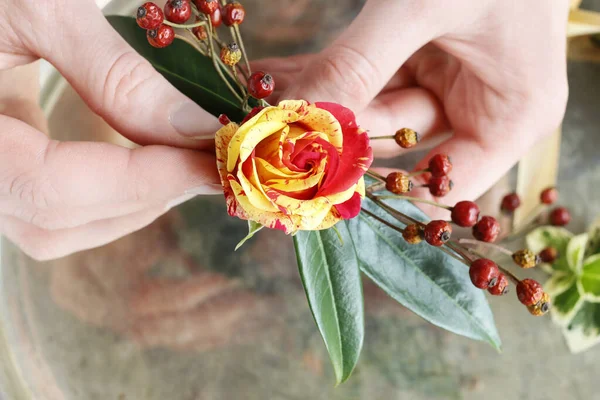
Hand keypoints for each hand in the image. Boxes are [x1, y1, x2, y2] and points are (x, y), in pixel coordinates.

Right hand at [0, 0, 222, 259]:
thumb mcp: (41, 7)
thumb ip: (115, 72)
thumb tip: (198, 129)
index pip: (48, 187)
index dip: (139, 183)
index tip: (210, 165)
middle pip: (56, 219)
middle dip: (145, 196)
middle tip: (212, 165)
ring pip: (57, 222)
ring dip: (133, 200)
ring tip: (190, 164)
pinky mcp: (3, 157)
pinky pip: (56, 199)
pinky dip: (112, 187)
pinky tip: (153, 159)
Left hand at [257, 0, 568, 208]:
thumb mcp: (422, 6)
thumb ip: (357, 66)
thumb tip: (293, 121)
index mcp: (511, 117)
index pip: (442, 186)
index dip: (382, 189)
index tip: (317, 180)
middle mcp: (481, 106)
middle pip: (396, 141)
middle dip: (334, 131)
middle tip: (273, 128)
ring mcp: (449, 78)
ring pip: (373, 107)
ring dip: (321, 99)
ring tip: (263, 94)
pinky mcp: (423, 52)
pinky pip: (370, 74)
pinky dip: (330, 72)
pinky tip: (280, 74)